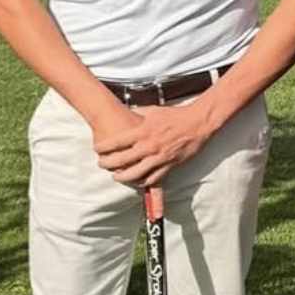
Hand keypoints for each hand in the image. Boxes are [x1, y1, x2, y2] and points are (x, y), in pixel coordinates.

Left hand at [94, 99, 216, 187]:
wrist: (197, 123)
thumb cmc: (175, 116)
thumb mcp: (152, 111)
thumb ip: (138, 115)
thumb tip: (126, 112)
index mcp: (143, 132)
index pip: (116, 142)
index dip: (103, 147)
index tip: (97, 149)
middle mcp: (149, 146)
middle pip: (121, 160)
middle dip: (108, 164)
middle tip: (101, 164)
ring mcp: (159, 158)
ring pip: (135, 174)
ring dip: (122, 178)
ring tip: (116, 177)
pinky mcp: (169, 166)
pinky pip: (153, 179)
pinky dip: (143, 182)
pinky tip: (137, 182)